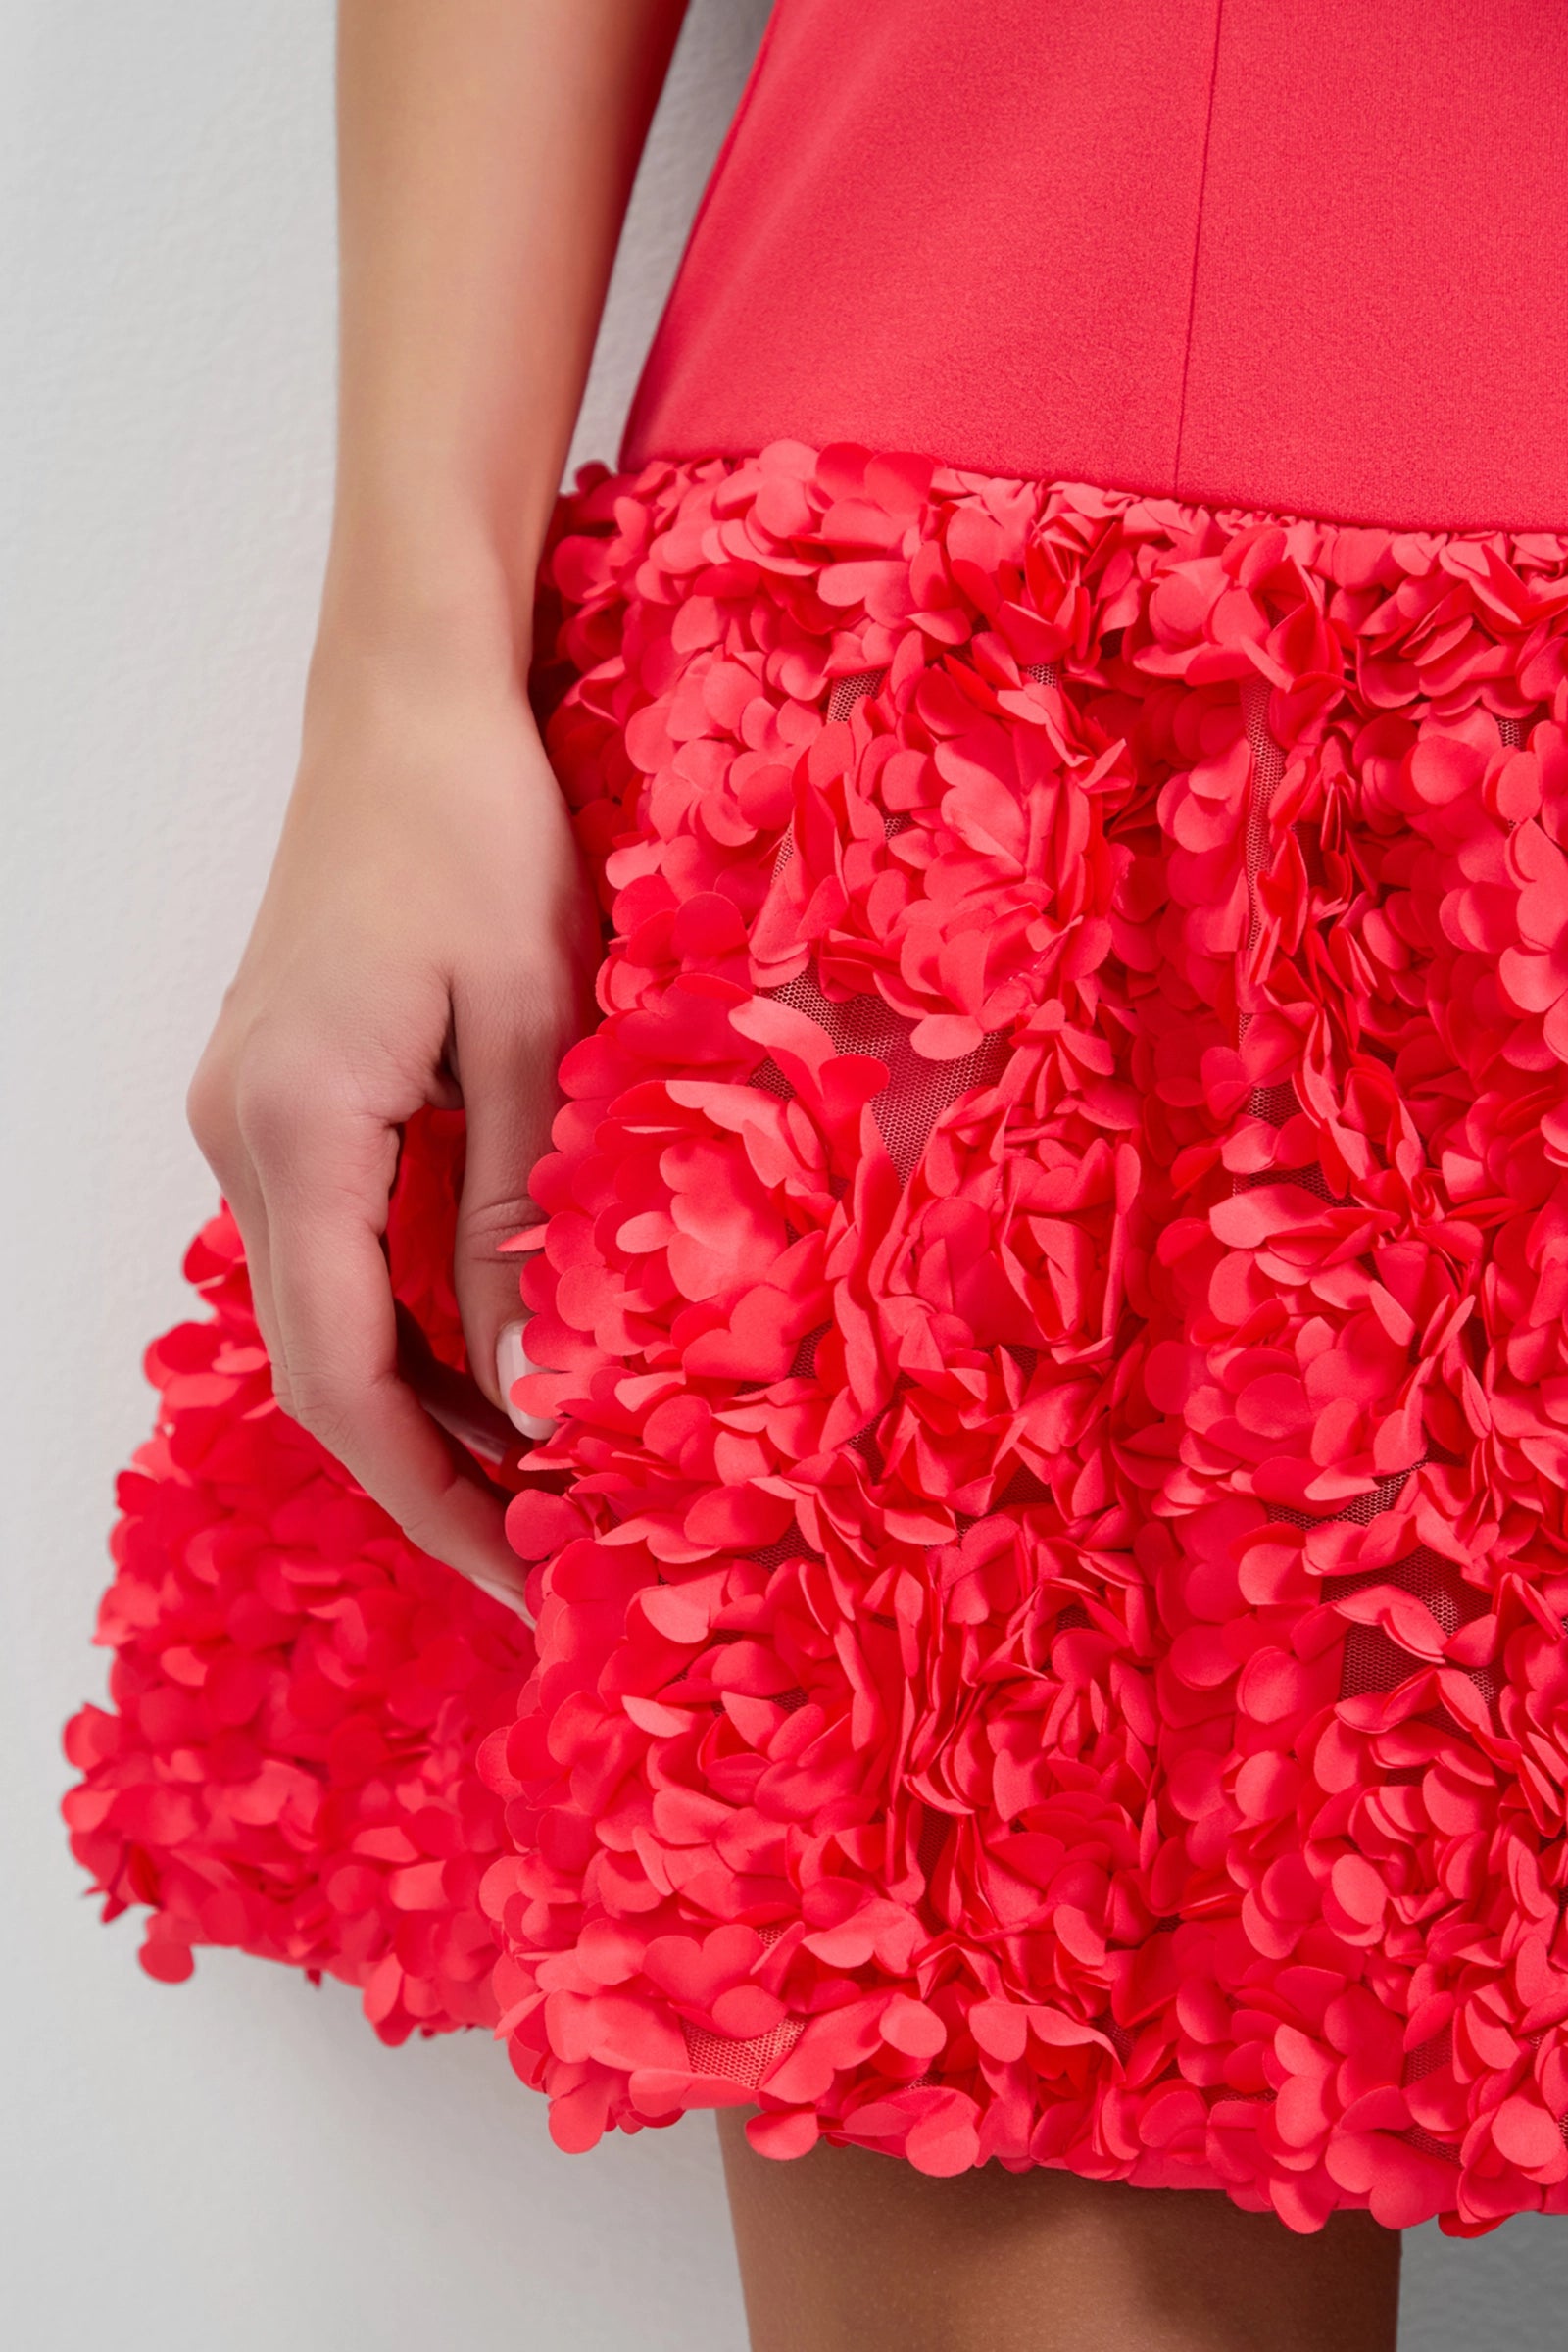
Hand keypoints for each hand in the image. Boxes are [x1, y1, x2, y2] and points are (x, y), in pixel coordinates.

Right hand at [187, 642, 599, 1608]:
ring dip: (415, 1408)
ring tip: (526, 1482)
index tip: (523, 1576)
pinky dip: (399, 1326)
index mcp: (299, 1128)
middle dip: (426, 1479)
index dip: (434, 1498)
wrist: (404, 705)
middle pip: (317, 1369)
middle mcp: (243, 1137)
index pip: (349, 1379)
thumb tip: (530, 1386)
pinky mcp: (275, 1093)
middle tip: (539, 1557)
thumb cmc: (480, 835)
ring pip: (318, 1317)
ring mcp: (244, 1115)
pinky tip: (480, 1361)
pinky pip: (326, 1252)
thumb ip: (516, 1215)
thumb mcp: (536, 1029)